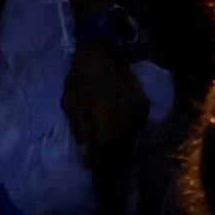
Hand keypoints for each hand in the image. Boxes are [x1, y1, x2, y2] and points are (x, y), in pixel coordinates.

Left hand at [66, 44, 151, 158]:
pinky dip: (127, 134)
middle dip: (108, 158)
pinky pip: (136, 128)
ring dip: (119, 147)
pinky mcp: (143, 104)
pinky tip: (118, 134)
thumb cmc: (80, 75)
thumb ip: (80, 130)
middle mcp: (127, 118)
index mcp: (107, 119)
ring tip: (107, 151)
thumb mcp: (71, 103)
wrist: (103, 48)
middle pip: (120, 149)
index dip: (96, 163)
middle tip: (97, 162)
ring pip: (130, 140)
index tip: (89, 166)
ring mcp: (138, 111)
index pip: (104, 152)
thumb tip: (87, 157)